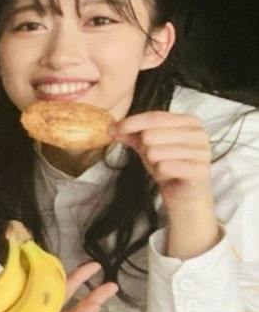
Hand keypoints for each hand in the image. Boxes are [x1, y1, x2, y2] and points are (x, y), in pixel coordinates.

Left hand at [117, 111, 219, 256]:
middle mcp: (199, 133)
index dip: (132, 123)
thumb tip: (111, 127)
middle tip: (153, 158)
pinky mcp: (199, 170)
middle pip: (152, 134)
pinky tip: (168, 175)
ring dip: (152, 162)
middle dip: (144, 148)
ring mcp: (201, 151)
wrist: (185, 195)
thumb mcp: (148, 147)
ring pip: (155, 151)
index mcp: (189, 121)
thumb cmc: (168, 166)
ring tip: (163, 166)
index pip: (155, 116)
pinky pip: (164, 167)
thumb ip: (132, 134)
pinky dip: (160, 172)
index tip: (114, 129)